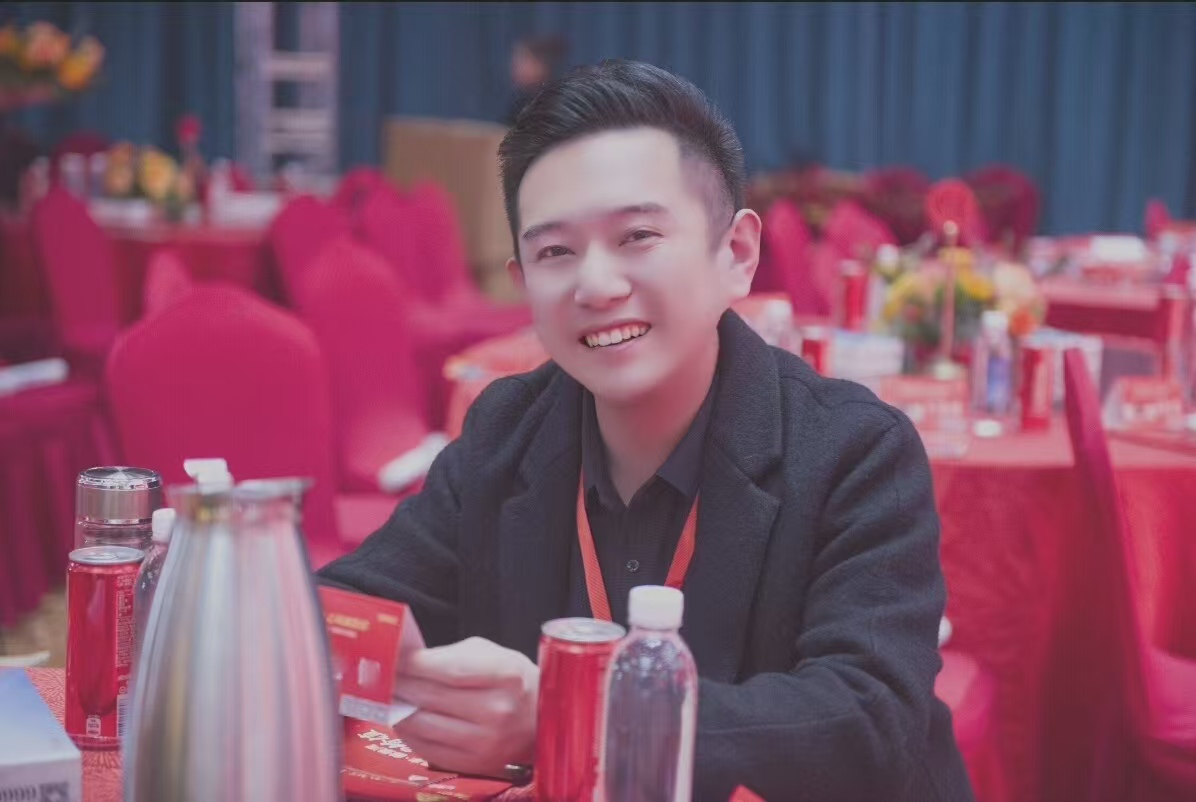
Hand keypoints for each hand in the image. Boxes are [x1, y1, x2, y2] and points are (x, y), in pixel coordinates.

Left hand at [392, 636, 538, 777]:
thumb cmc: (513, 682)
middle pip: (431, 697)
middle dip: (400, 684)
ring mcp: (486, 742)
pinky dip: (409, 733)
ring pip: (424, 725)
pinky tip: (404, 719)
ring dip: (399, 709)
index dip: (413, 664)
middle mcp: (497, 710)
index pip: (447, 670)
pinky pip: (428, 749)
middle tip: (384, 675)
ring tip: (391, 696)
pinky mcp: (475, 764)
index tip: (395, 657)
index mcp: (506, 675)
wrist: (542, 720)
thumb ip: (451, 655)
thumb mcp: (491, 654)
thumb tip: (407, 659)